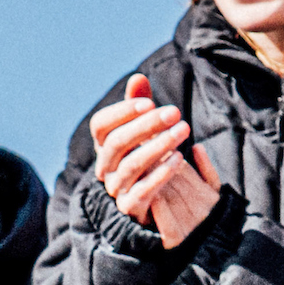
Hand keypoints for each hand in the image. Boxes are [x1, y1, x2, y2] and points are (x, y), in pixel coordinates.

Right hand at [87, 91, 221, 244]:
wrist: (156, 202)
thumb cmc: (149, 158)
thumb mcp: (145, 131)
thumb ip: (140, 105)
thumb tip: (138, 77)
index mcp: (104, 146)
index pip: (100, 125)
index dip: (121, 112)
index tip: (148, 101)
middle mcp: (105, 167)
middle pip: (116, 143)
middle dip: (146, 125)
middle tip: (175, 111)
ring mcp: (116, 188)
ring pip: (130, 165)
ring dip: (158, 145)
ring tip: (183, 130)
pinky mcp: (131, 207)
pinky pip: (142, 191)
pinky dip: (160, 174)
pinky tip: (179, 158)